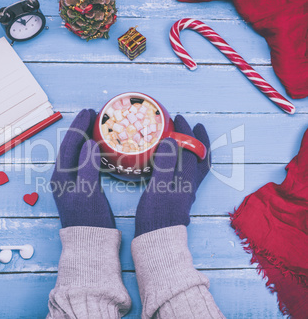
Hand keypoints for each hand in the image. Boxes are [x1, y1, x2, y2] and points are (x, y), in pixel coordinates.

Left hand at [51, 109, 114, 227]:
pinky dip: (88, 151)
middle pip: (70, 146)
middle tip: (93, 114)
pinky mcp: (77, 187)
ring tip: (95, 126)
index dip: (79, 126)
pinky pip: (81, 162)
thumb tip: (88, 143)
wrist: (88, 242)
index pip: (69, 144)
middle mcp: (61, 177)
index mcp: (61, 176)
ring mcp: (68, 182)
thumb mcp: (88, 192)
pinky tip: (97, 148)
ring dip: (84, 138)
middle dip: (80, 128)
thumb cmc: (89, 220)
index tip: (90, 112)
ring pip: (75, 153)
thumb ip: (87, 167)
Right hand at [135, 115, 210, 236]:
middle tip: (188, 126)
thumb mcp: (159, 186)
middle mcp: (190, 183)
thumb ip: (166, 163)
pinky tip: (172, 162)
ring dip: (191, 149)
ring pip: (194, 165)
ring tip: (183, 140)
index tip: (179, 119)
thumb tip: (170, 140)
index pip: (191, 149)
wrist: (158, 238)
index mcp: (187, 178)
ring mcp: (185, 190)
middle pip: (199, 156)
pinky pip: (186, 173)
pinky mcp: (178, 196)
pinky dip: (182, 162)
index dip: (187, 132)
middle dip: (195, 139)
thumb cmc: (157, 214)